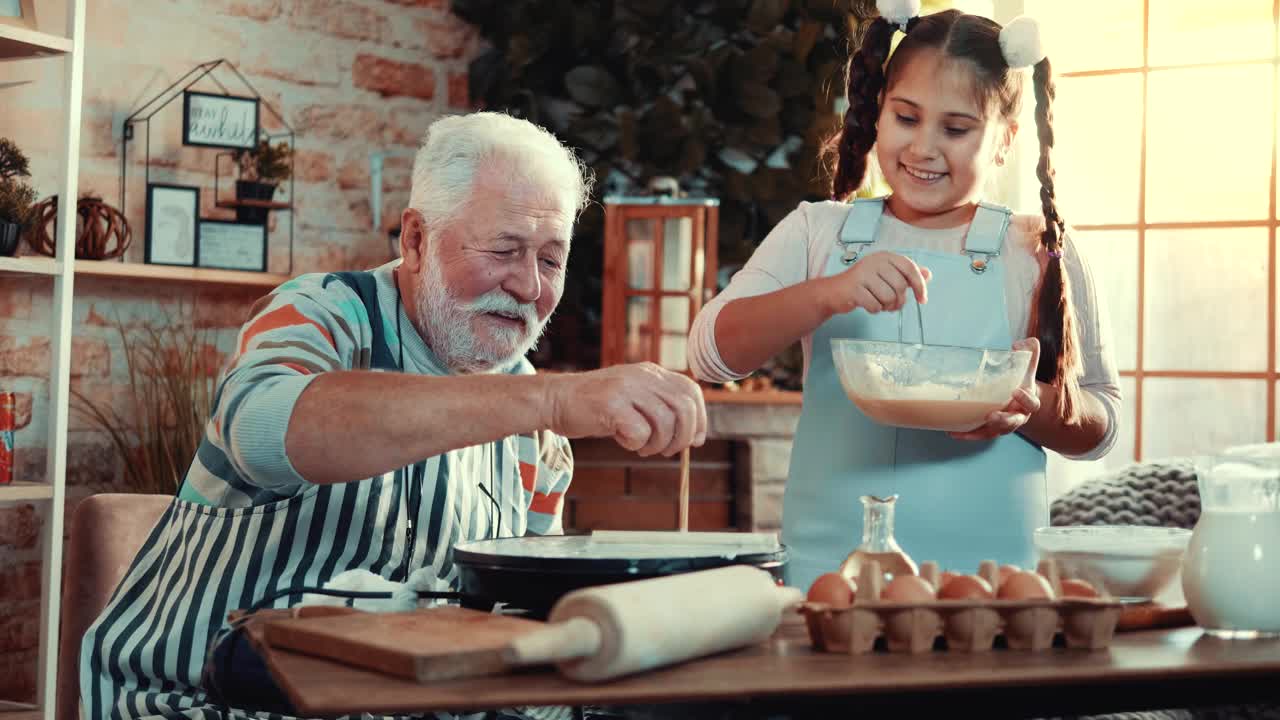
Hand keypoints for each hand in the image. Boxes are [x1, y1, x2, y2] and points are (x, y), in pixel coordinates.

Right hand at [544, 363, 707, 456]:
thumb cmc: (596, 407)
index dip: (700, 419)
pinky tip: (623, 440)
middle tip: (666, 451)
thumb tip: (694, 436)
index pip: (691, 391)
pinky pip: (640, 432)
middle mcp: (642, 376)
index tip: (695, 440)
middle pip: (684, 408)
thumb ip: (661, 409)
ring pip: (665, 422)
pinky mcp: (610, 404)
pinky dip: (636, 444)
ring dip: (658, 444)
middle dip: (682, 437)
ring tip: (642, 448)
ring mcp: (626, 388)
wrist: (555, 400)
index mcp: (651, 372)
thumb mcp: (634, 399)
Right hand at [824, 251, 931, 314]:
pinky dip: (875, 310)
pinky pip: (875, 305)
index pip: (910, 268)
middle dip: (899, 301)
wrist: (834, 292)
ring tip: (880, 304)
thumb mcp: (886, 275)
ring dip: (887, 306)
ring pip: (889, 297)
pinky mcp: (854, 289)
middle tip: (893, 304)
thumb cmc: (862, 284)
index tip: (922, 299)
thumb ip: (906, 274)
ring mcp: (862, 274)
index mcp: (884, 257)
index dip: (919, 285)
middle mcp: (874, 262)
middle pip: (900, 286)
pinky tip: (869, 305)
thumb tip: (928, 274)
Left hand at [948, 337, 1041, 440]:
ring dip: (980, 431)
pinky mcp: (990, 428)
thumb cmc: (1021, 381)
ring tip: (964, 430)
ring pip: (994, 432)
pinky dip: (968, 434)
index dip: (1026, 399)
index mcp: (1028, 403)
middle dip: (1003, 421)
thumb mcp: (1027, 366)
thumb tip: (1019, 344)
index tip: (1016, 391)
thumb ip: (1029, 352)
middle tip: (992, 416)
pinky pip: (980, 433)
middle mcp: (1017, 417)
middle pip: (1012, 422)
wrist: (1019, 397)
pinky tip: (954, 432)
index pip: (1032, 404)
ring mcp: (1003, 425)